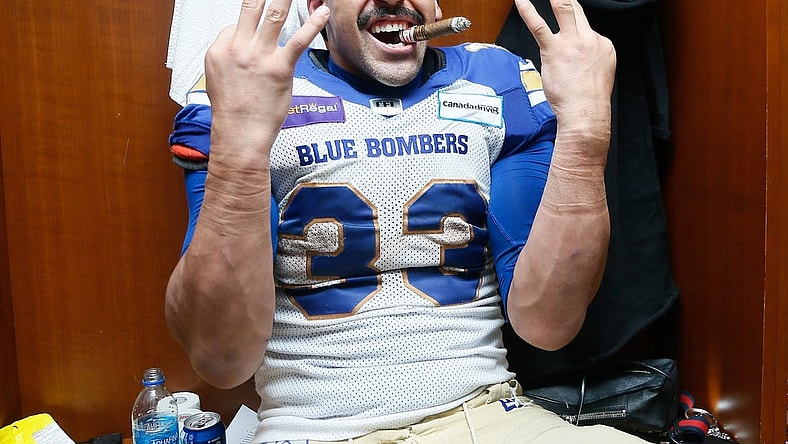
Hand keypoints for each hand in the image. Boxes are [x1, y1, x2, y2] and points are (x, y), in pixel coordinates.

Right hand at [204, 0, 329, 149]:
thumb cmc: (232, 112)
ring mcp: (259, 57)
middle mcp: (238, 48)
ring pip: (274, 16)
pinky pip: (298, 40)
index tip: (256, 32)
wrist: (239, 135)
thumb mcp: (216, 79)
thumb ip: (228, 58)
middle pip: (251, 7)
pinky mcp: (280, 68)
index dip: (248, 27)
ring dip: (285, 0)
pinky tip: (321, 12)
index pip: (235, 24)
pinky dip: (312, 24)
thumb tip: (239, 46)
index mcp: (220, 50)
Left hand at [515, 0, 614, 129]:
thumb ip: (587, 60)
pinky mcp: (555, 50)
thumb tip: (575, 59)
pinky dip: (528, 10)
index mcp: (602, 46)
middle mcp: (589, 39)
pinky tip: (520, 1)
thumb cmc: (588, 101)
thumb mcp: (596, 74)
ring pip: (564, 8)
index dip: (575, 29)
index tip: (567, 32)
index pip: (586, 29)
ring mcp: (573, 43)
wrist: (586, 113)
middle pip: (578, 10)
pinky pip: (539, 25)